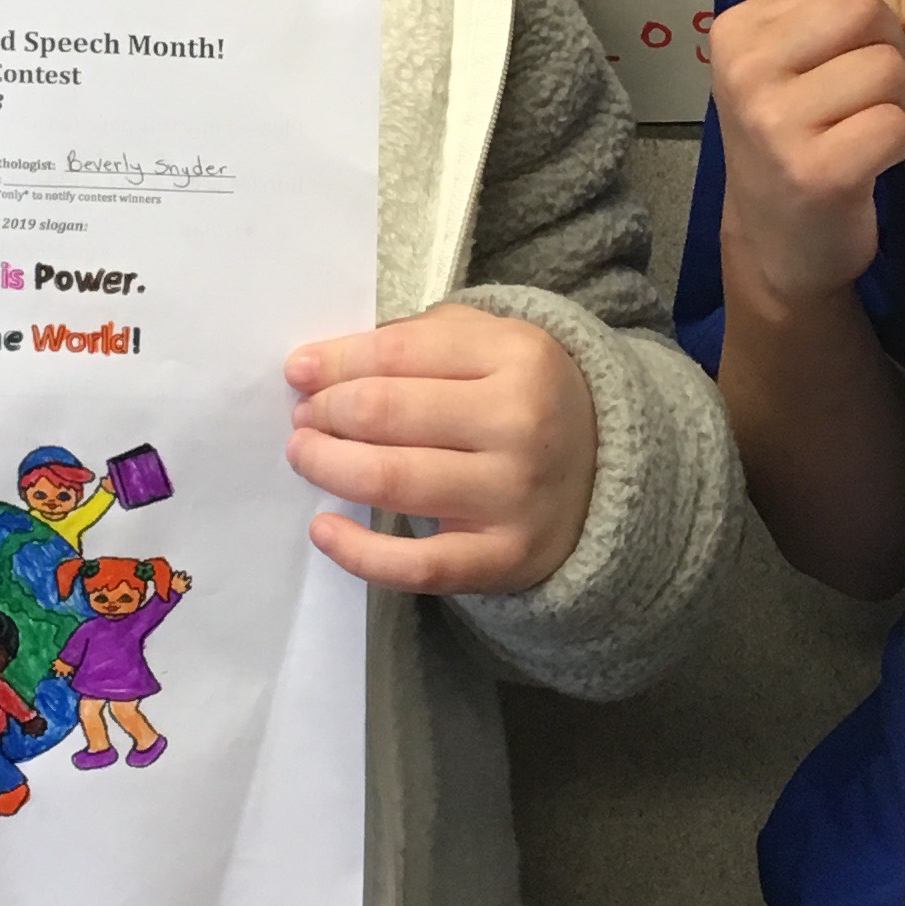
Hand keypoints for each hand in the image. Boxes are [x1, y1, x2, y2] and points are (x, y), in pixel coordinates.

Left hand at [285, 304, 598, 595]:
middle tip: (304, 417)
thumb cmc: (525, 399)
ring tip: (305, 454)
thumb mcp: (492, 344)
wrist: (606, 474)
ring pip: (390, 481)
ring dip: (328, 465)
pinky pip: (415, 565)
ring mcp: (514, 495)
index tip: (298, 372)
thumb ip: (416, 340)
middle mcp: (522, 423)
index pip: (399, 352)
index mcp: (520, 355)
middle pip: (386, 414)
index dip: (335, 363)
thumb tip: (317, 367)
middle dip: (326, 412)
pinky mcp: (504, 557)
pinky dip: (357, 551)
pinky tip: (324, 529)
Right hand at [710, 0, 904, 309]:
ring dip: (896, 103)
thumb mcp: (813, 64)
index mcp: (739, 32)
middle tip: (862, 98)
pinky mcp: (816, 172)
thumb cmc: (798, 141)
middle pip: (866, 15)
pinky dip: (897, 144)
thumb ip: (875, 17)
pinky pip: (895, 125)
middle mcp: (747, 72)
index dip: (885, 12)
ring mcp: (776, 123)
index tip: (877, 49)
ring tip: (860, 132)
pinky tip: (865, 163)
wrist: (775, 243)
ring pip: (888, 71)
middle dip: (889, 52)